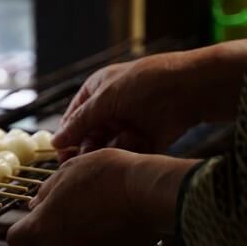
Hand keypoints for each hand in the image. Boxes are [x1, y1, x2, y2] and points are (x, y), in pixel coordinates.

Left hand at [6, 149, 198, 245]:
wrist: (148, 192)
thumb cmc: (108, 175)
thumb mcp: (69, 171)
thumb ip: (47, 192)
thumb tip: (35, 205)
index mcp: (43, 226)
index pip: (15, 242)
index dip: (20, 235)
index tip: (28, 227)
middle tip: (54, 233)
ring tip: (89, 227)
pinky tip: (108, 235)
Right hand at [53, 40, 246, 158]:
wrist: (191, 89)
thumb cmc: (146, 83)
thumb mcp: (106, 99)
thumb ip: (80, 122)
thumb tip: (55, 142)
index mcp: (97, 91)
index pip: (73, 118)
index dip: (67, 137)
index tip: (61, 157)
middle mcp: (111, 108)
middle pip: (88, 136)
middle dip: (87, 147)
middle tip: (83, 162)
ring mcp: (128, 124)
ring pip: (107, 146)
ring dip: (108, 150)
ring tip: (114, 149)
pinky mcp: (144, 139)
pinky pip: (127, 152)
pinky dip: (128, 151)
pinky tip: (135, 144)